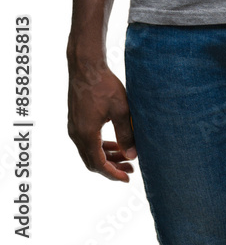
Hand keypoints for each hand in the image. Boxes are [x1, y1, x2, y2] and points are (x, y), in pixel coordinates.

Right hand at [67, 58, 136, 181]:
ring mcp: (74, 127)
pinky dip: (101, 145)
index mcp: (86, 135)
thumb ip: (126, 134)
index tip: (127, 177)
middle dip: (112, 167)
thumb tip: (133, 155)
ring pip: (90, 151)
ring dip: (107, 156)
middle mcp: (76, 134)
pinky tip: (115, 142)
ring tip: (126, 155)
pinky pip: (87, 141)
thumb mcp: (120, 110)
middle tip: (130, 167)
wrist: (86, 67)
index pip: (99, 164)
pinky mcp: (76, 120)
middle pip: (93, 161)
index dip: (113, 174)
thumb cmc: (104, 86)